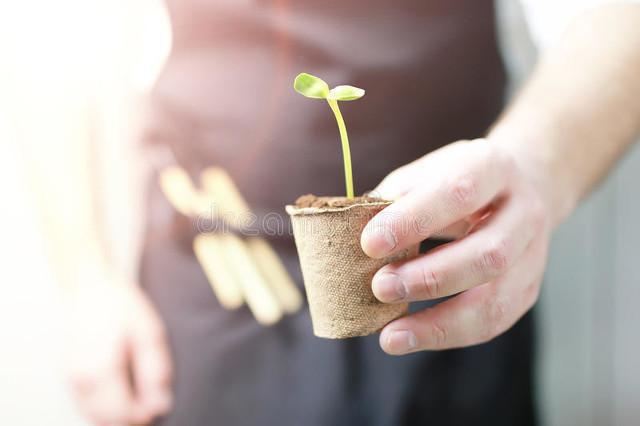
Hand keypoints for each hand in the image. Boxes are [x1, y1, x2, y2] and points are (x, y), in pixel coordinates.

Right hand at [64, 279, 171, 424]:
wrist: (91, 289)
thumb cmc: (122, 308)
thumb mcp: (149, 334)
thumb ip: (155, 372)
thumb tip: (161, 405)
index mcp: (101, 370)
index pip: (122, 414)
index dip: (143, 415)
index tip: (158, 407)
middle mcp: (81, 380)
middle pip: (105, 420)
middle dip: (130, 419)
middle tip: (149, 405)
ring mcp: (71, 379)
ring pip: (93, 416)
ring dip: (115, 416)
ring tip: (137, 399)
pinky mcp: (69, 376)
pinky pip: (85, 405)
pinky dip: (103, 409)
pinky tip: (121, 395)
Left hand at [361, 139, 551, 353]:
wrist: (517, 188)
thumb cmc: (454, 182)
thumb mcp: (424, 174)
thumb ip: (392, 200)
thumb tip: (347, 235)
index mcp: (492, 167)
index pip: (458, 192)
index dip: (413, 220)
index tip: (369, 243)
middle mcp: (523, 211)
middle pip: (487, 253)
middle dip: (429, 277)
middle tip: (380, 287)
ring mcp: (533, 254)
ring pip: (495, 298)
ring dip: (439, 322)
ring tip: (391, 335)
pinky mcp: (527, 289)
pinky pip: (493, 322)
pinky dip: (448, 335)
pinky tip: (411, 338)